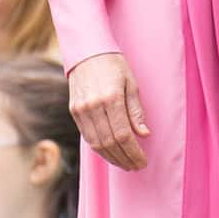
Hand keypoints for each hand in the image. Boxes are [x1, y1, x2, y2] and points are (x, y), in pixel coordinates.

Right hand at [68, 52, 149, 170]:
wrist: (86, 51)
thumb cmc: (113, 65)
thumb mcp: (131, 84)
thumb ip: (136, 111)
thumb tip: (144, 134)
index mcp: (111, 97)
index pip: (123, 135)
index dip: (134, 152)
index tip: (143, 161)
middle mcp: (93, 105)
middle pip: (110, 143)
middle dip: (125, 158)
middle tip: (136, 166)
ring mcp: (81, 109)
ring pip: (96, 143)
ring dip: (112, 158)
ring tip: (125, 164)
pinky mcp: (74, 111)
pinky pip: (87, 136)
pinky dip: (100, 149)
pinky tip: (111, 153)